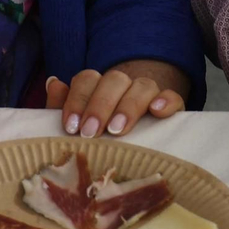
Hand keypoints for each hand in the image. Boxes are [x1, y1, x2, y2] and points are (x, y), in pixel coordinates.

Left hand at [46, 61, 187, 138]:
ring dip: (128, 105)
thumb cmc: (98, 137)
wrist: (136, 149)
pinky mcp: (171, 108)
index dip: (77, 100)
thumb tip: (54, 83)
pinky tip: (157, 111)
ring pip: (142, 85)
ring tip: (116, 130)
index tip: (71, 126)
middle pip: (114, 79)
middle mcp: (123, 86)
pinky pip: (174, 97)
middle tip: (90, 132)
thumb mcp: (77, 125)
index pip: (87, 79)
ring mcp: (148, 94)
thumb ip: (62, 107)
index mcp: (98, 86)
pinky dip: (167, 100)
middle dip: (100, 105)